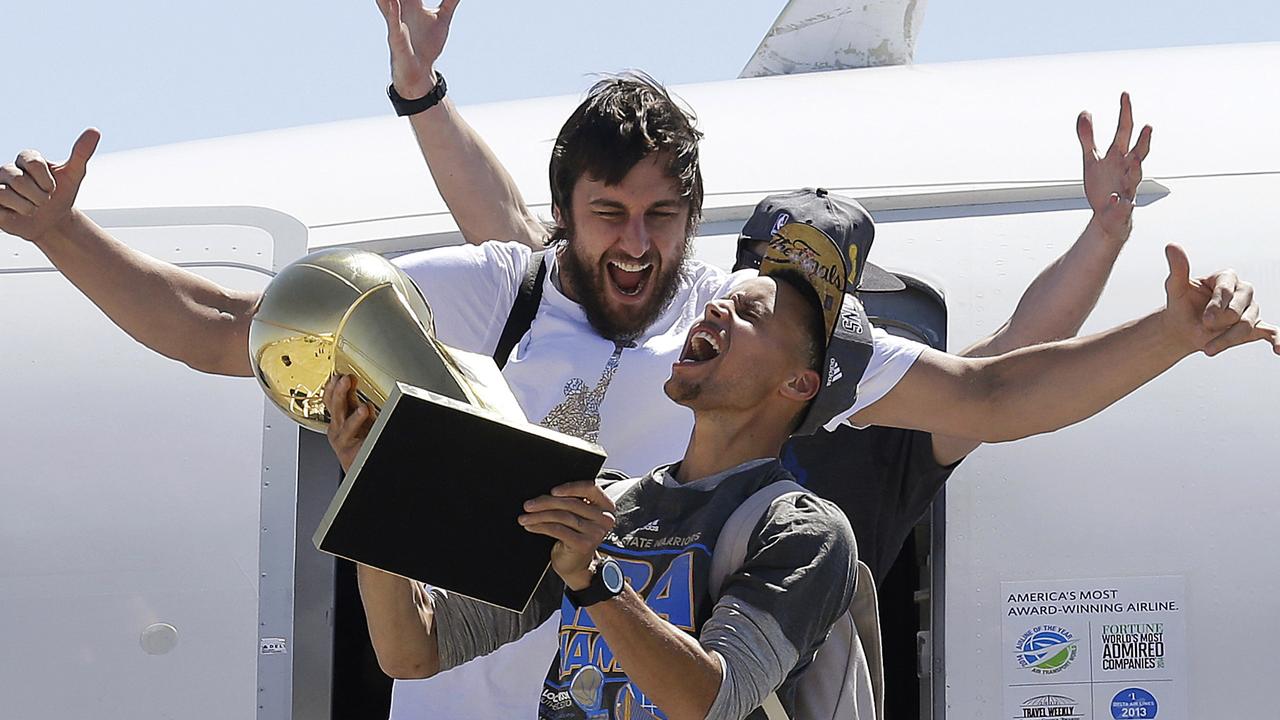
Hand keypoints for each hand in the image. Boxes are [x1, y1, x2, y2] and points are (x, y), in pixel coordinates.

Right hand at [0, 129, 100, 243]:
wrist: (54, 221)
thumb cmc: (61, 195)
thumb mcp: (74, 174)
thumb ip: (81, 153)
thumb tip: (94, 131)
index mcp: (27, 158)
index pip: (32, 163)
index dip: (46, 180)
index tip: (53, 187)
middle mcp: (8, 169)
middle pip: (19, 181)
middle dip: (39, 196)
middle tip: (44, 200)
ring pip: (5, 193)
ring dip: (27, 207)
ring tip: (32, 208)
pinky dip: (14, 213)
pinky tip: (19, 213)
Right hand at [323, 373, 377, 471]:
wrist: (358, 464)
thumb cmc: (358, 439)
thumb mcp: (354, 415)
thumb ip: (351, 399)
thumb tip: (349, 378)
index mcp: (337, 417)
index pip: (330, 399)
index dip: (332, 387)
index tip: (338, 375)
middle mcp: (337, 429)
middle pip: (336, 410)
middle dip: (340, 394)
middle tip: (346, 380)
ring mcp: (344, 441)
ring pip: (347, 428)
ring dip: (356, 418)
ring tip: (364, 409)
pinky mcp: (352, 454)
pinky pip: (361, 443)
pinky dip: (366, 437)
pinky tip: (372, 428)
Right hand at [375, 0, 458, 98]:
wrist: (421, 73)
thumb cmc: (428, 45)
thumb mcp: (442, 21)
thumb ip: (449, 2)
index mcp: (409, 5)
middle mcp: (400, 12)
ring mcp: (396, 25)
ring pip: (389, 4)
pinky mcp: (396, 40)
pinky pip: (394, 25)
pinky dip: (394, 14)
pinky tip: (393, 3)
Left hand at [519, 480, 616, 590]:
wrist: (576, 566)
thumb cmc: (574, 536)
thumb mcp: (578, 516)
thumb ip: (573, 501)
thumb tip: (547, 493)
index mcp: (606, 506)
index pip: (590, 489)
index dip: (570, 488)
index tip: (552, 491)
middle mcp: (604, 518)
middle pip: (571, 503)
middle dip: (545, 503)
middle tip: (528, 505)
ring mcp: (595, 532)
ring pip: (562, 516)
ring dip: (539, 516)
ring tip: (524, 517)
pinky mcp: (583, 544)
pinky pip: (558, 530)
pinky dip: (541, 526)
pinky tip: (531, 526)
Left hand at [1077, 93, 1152, 241]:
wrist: (1108, 217)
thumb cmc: (1103, 185)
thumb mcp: (1092, 160)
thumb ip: (1088, 137)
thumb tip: (1085, 113)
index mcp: (1119, 156)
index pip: (1124, 131)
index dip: (1124, 113)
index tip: (1125, 95)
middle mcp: (1126, 170)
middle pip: (1138, 152)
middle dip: (1144, 140)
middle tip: (1148, 127)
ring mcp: (1126, 188)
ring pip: (1135, 177)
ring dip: (1136, 168)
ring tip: (1136, 159)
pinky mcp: (1121, 208)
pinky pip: (1121, 205)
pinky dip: (1118, 202)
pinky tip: (1113, 199)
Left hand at [1161, 244, 1278, 356]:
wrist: (1183, 328)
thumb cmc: (1181, 305)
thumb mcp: (1176, 287)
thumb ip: (1178, 268)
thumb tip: (1171, 246)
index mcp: (1226, 278)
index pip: (1228, 290)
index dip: (1216, 305)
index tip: (1204, 319)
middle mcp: (1243, 291)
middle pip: (1239, 309)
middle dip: (1220, 322)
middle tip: (1204, 327)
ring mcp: (1251, 309)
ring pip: (1247, 325)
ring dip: (1226, 339)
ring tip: (1207, 349)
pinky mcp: (1256, 327)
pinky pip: (1272, 332)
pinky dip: (1278, 340)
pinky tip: (1279, 350)